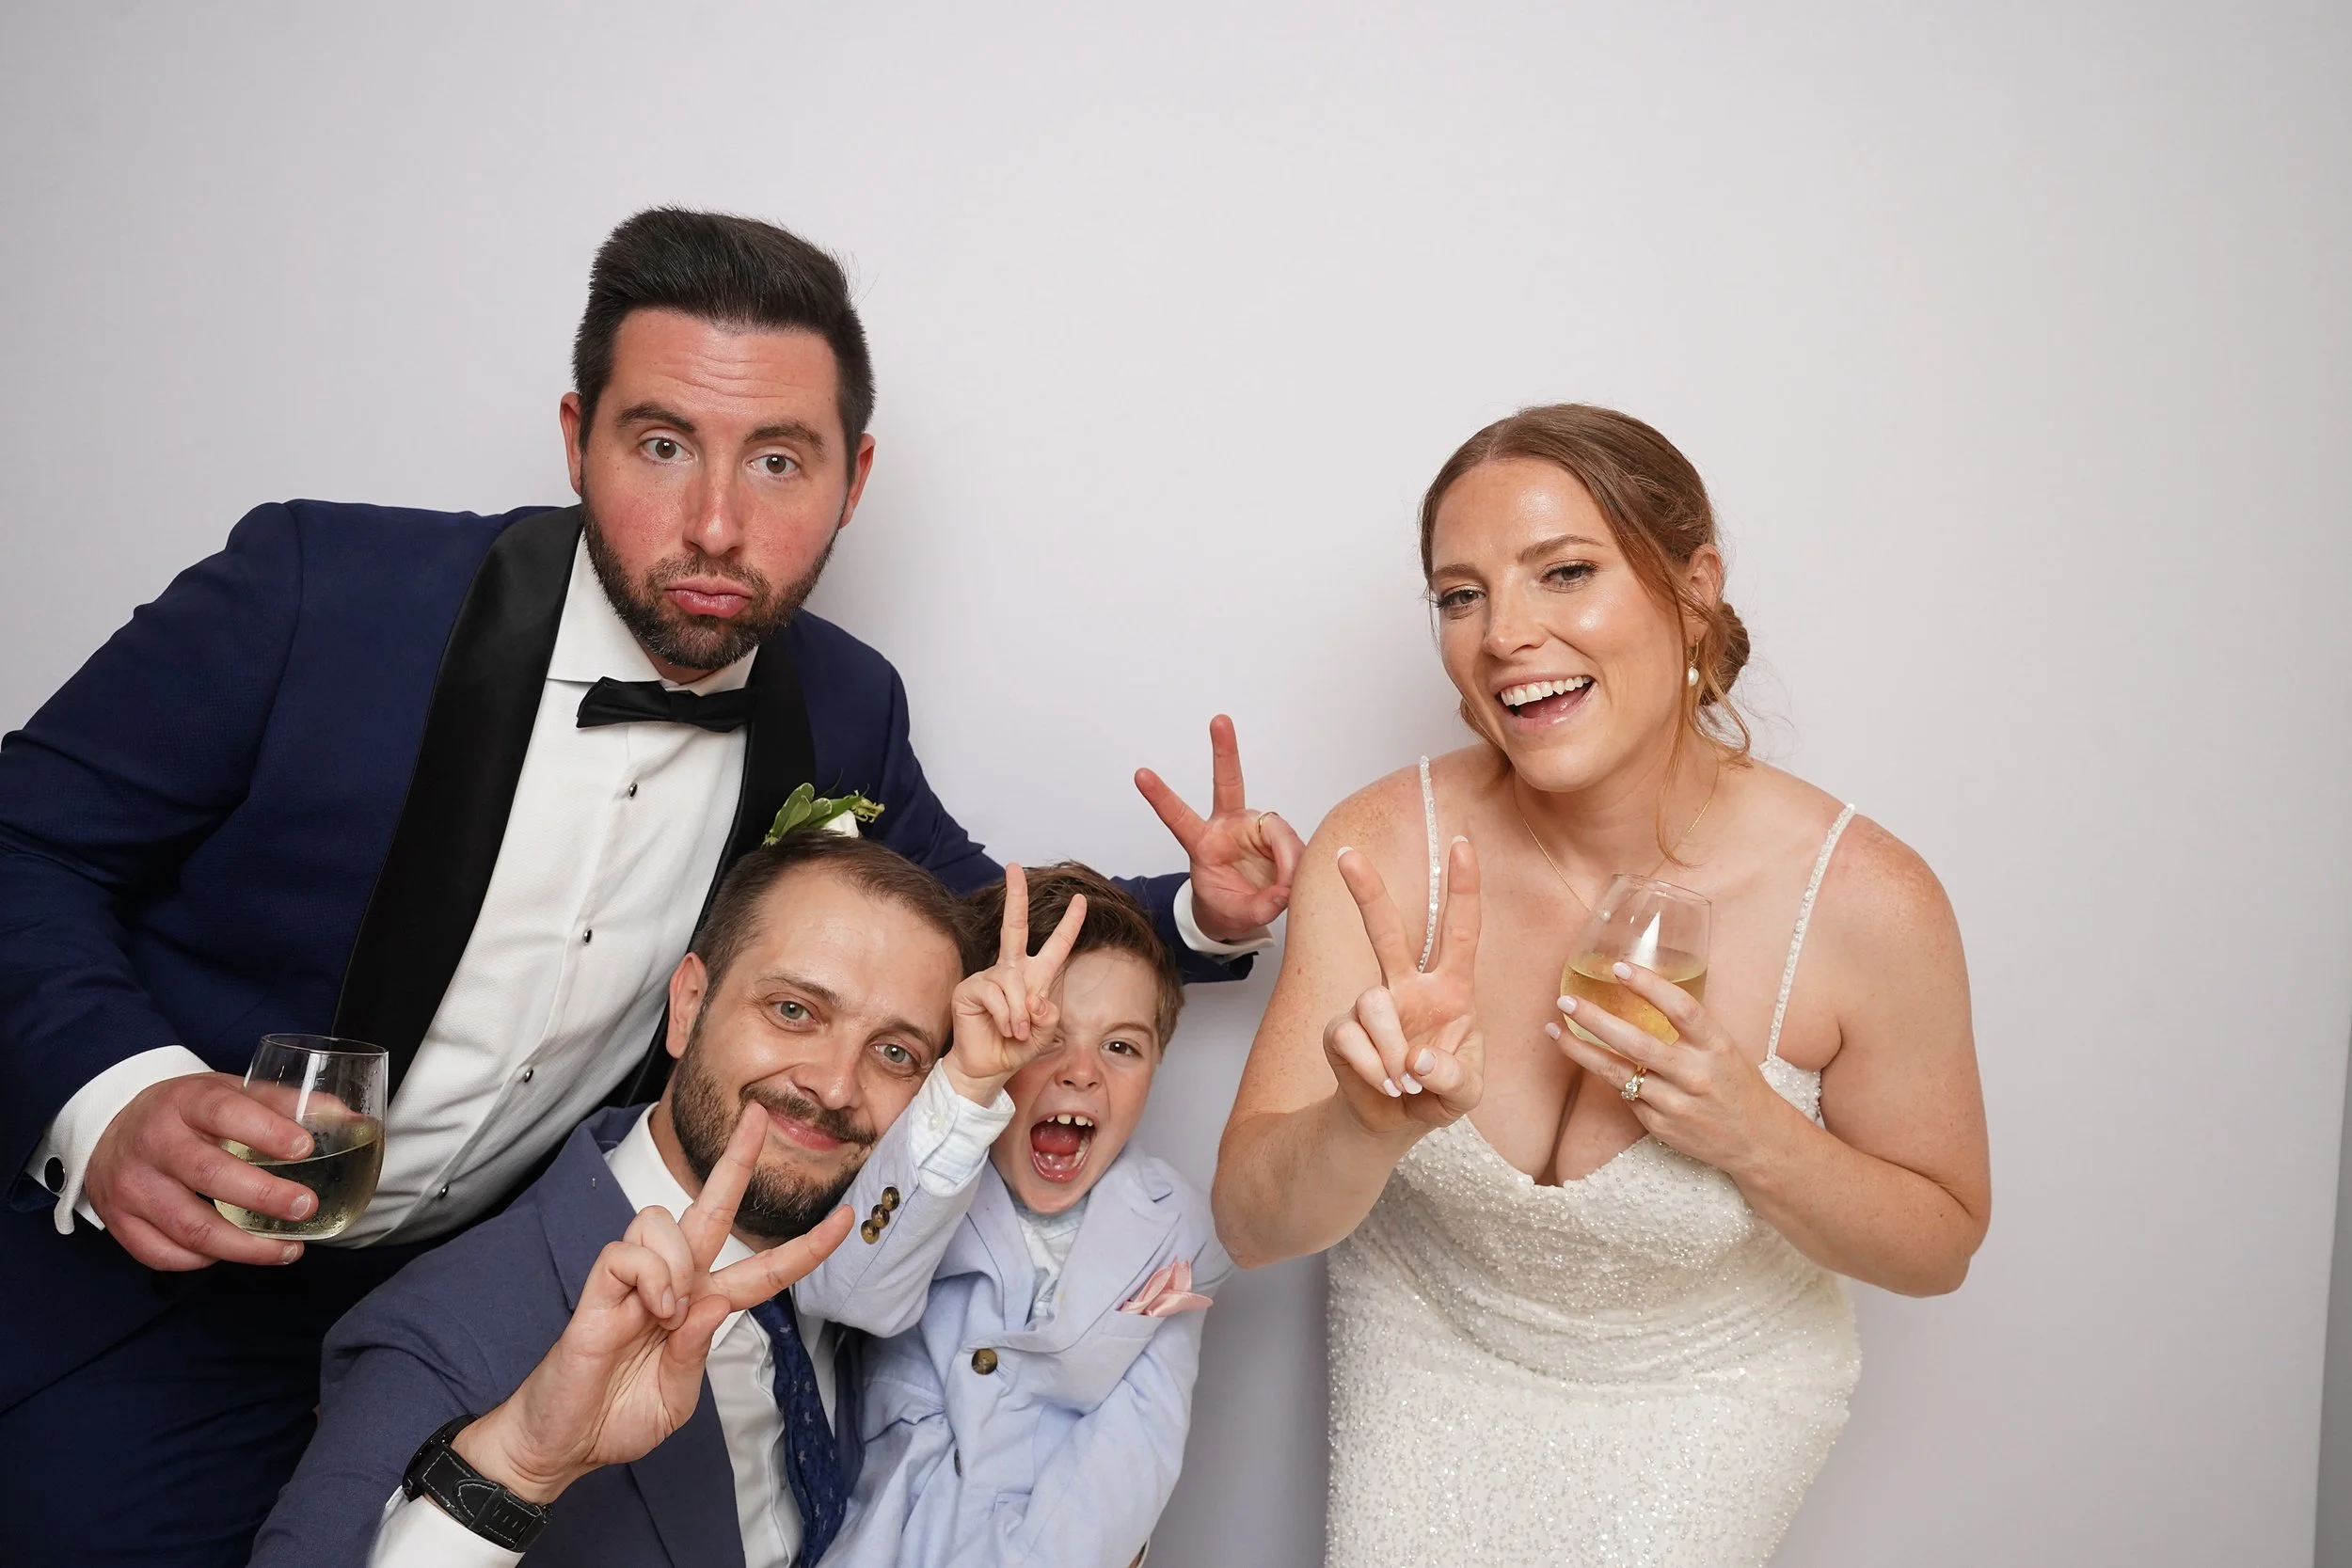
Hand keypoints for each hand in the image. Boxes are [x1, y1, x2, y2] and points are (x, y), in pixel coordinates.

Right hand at [83, 1071, 320, 1268]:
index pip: (225, 1113)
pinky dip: (203, 1261)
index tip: (306, 1149)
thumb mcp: (229, 1092)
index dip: (267, 1132)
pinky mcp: (119, 1222)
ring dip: (245, 1247)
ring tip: (288, 1249)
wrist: (113, 1129)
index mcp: (183, 1101)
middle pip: (209, 1175)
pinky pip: (164, 1254)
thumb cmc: (187, 1113)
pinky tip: (235, 1254)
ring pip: (189, 1227)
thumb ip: (286, 1104)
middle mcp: (152, 1143)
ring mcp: (132, 1186)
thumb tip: (350, 1118)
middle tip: (306, 1207)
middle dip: (265, 1197)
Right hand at [455, 1105, 854, 1503]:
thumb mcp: (675, 1398)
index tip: (847, 1220)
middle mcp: (674, 1282)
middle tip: (760, 1115)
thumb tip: (714, 1302)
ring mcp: (636, 1279)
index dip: (806, 1248)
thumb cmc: (617, 1418)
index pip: (763, 1270)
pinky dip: (650, 1277)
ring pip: (668, 1219)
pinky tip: (647, 1311)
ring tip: (663, 1314)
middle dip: (737, 1160)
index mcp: (702, 1308)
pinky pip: (632, 1249)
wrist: (563, 1443)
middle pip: (712, 1206)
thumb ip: (696, 1352)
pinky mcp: (600, 1285)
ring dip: (678, 1263)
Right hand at [941, 862, 1089, 1101]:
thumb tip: (1035, 999)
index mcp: (1035, 977)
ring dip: (1020, 1012)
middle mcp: (1011, 970)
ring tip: (1017, 1031)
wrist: (988, 1067)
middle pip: (1013, 926)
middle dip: (1015, 896)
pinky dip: (1005, 1015)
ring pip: (1013, 982)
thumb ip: (1047, 1015)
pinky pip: (995, 994)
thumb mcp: (1043, 1032)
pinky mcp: (970, 989)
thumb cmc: (1015, 1047)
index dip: (1069, 923)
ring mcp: (988, 977)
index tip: (1080, 899)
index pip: (1055, 945)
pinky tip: (1004, 1028)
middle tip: (1013, 866)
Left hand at [1135, 715, 1305, 942]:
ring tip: (1285, 886)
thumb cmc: (1227, 905)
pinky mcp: (1278, 836)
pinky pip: (1296, 846)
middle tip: (1219, 721)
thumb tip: (1286, 891)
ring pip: (1277, 830)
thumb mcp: (1234, 914)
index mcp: (1202, 843)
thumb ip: (1258, 906)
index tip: (1140, 775)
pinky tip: (1295, 880)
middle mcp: (1228, 826)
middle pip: (1227, 783)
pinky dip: (1298, 864)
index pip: (1178, 817)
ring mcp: (1254, 827)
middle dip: (1225, 750)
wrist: (1242, 910)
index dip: (1160, 797)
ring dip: (1287, 858)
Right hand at [1321, 836, 1483, 1140]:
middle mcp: (1408, 988)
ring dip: (1391, 1048)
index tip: (1463, 843)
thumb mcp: (1465, 1093)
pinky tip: (1384, 1086)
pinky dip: (1372, 1068)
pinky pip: (1351, 1038)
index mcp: (1451, 990)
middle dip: (1367, 892)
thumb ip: (1453, 1078)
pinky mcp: (1340, 1030)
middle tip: (1347, 854)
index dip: (1463, 888)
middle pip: (1387, 931)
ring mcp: (1371, 1006)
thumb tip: (1416, 1059)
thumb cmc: (1436, 1093)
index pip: (1460, 932)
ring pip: (1373, 1003)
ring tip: (1403, 1082)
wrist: (1393, 1123)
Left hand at [1546, 963, 1801, 1176]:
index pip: (1681, 1009)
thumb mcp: (1724, 1047)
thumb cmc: (1736, 1084)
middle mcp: (1696, 1074)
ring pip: (1617, 1074)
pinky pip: (1625, 1096)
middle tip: (1566, 1002)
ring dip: (1581, 1051)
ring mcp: (1676, 1103)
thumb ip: (1688, 1027)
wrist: (1757, 1141)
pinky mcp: (1660, 1125)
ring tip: (1556, 1031)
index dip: (1648, 985)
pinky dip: (1610, 1078)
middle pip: (1636, 1043)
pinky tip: (1595, 1063)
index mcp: (1717, 1046)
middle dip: (1595, 1020)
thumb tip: (1641, 990)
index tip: (1618, 967)